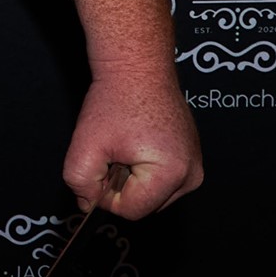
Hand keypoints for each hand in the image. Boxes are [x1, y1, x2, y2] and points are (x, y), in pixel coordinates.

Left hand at [62, 59, 203, 219]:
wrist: (136, 66)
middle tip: (114, 149)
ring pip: (151, 194)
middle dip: (121, 183)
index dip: (105, 193)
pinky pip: (160, 178)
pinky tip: (136, 141)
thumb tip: (88, 204)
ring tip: (126, 143)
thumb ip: (80, 183)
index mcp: (173, 175)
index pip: (130, 210)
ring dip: (131, 176)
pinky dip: (142, 166)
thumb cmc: (116, 99)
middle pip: (144, 205)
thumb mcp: (85, 146)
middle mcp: (192, 174)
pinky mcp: (190, 157)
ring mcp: (195, 165)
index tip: (101, 164)